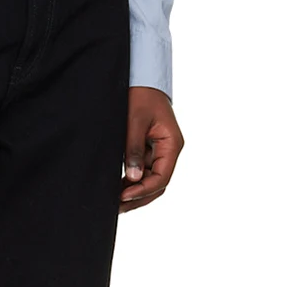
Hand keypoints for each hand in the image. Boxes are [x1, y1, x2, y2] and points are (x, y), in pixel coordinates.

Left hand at [119, 86, 182, 213]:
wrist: (140, 79)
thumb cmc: (140, 96)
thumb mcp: (134, 121)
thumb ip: (133, 149)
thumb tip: (133, 177)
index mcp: (172, 144)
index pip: (162, 177)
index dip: (143, 190)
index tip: (123, 196)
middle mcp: (168, 151)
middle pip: (157, 184)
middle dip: (138, 197)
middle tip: (116, 207)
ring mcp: (159, 152)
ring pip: (150, 181)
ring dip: (134, 192)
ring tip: (114, 202)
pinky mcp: (148, 150)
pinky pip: (142, 171)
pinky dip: (131, 181)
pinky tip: (116, 188)